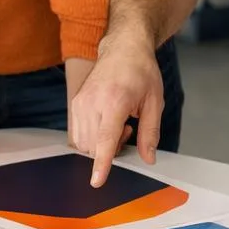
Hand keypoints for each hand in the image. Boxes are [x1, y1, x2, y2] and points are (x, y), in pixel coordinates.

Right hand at [70, 36, 162, 187]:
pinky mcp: (74, 104)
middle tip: (128, 130)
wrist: (123, 48)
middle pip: (93, 146)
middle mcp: (92, 102)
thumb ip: (150, 133)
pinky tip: (106, 122)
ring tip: (117, 123)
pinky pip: (78, 134)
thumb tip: (148, 159)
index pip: (106, 138)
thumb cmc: (141, 72)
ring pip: (84, 143)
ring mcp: (80, 102)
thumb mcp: (155, 101)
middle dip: (110, 150)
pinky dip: (92, 137)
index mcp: (115, 100)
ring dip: (100, 144)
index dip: (102, 162)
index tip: (97, 180)